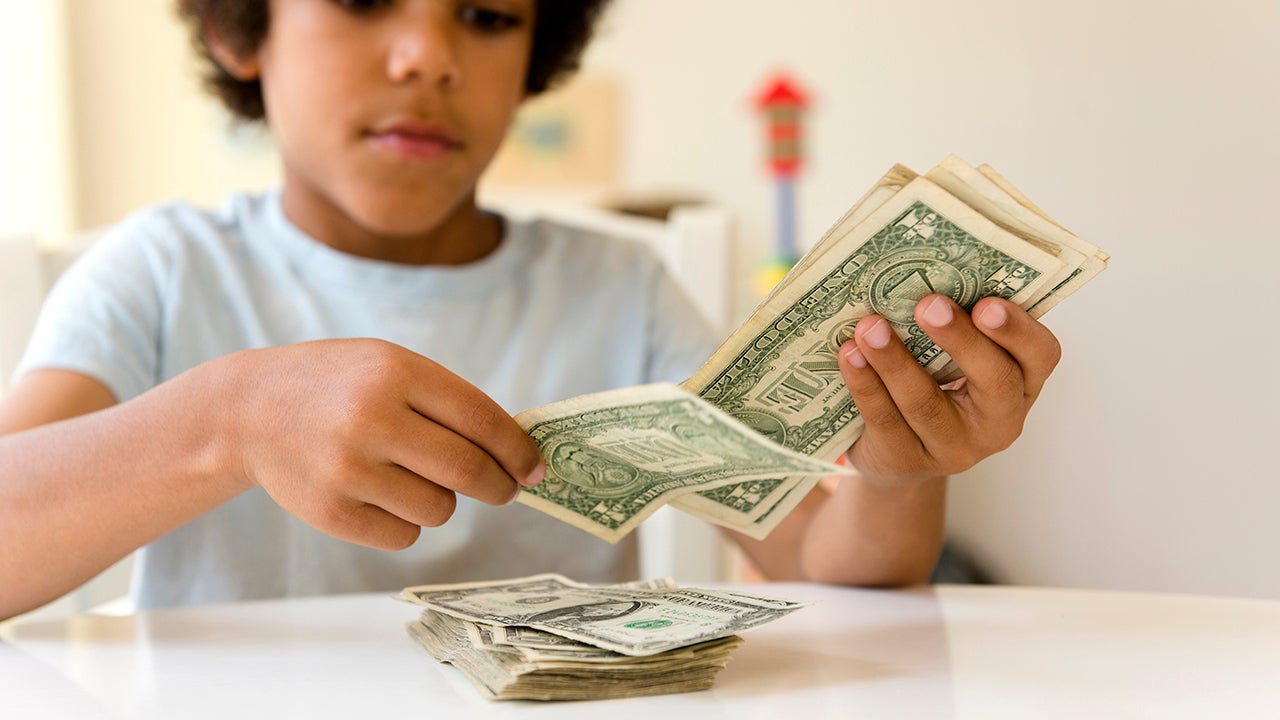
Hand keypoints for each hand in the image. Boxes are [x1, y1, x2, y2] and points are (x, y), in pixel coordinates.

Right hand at [216, 339, 544, 549]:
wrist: (248, 409)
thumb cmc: (341, 386)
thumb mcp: (390, 367)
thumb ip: (450, 403)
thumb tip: (518, 457)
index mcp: (395, 373)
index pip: (481, 420)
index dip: (518, 451)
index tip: (535, 469)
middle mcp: (370, 419)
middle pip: (468, 472)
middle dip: (500, 487)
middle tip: (506, 490)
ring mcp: (347, 469)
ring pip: (439, 510)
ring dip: (443, 501)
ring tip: (411, 476)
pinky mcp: (329, 512)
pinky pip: (404, 536)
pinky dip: (406, 522)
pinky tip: (380, 495)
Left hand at [837, 294, 1060, 484]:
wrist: (897, 456)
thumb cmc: (935, 386)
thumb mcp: (957, 360)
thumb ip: (956, 324)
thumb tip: (921, 273)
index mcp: (1022, 384)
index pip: (1041, 355)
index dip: (1018, 330)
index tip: (987, 302)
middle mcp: (999, 422)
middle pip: (994, 381)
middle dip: (960, 340)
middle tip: (928, 304)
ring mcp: (954, 448)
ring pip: (927, 404)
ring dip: (895, 360)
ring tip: (869, 327)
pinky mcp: (907, 461)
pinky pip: (885, 421)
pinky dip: (865, 384)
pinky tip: (849, 355)